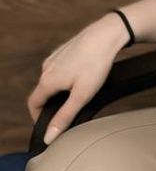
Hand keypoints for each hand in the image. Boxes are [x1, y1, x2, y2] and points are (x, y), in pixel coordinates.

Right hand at [27, 15, 128, 144]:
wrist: (108, 34)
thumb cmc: (96, 63)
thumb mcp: (82, 96)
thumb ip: (64, 117)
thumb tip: (49, 136)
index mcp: (47, 80)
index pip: (33, 104)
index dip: (37, 117)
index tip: (49, 125)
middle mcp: (47, 67)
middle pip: (42, 92)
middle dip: (51, 105)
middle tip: (68, 113)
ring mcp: (55, 57)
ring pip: (52, 80)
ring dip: (59, 91)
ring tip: (78, 96)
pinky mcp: (65, 50)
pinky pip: (60, 69)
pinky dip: (66, 79)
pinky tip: (82, 79)